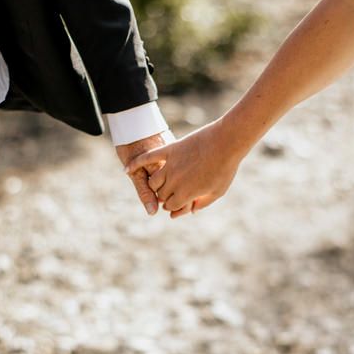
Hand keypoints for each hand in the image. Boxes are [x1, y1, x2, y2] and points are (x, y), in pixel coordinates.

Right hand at [125, 119, 240, 218]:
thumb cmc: (225, 168)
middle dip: (167, 196)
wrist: (226, 141)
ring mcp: (170, 166)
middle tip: (176, 190)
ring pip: (153, 182)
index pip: (170, 207)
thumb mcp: (217, 191)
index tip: (181, 201)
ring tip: (163, 182)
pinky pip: (147, 158)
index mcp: (186, 195)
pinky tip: (127, 169)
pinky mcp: (169, 150)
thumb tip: (189, 211)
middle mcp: (174, 183)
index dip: (175, 206)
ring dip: (156, 184)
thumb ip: (202, 203)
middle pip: (161, 195)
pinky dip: (135, 164)